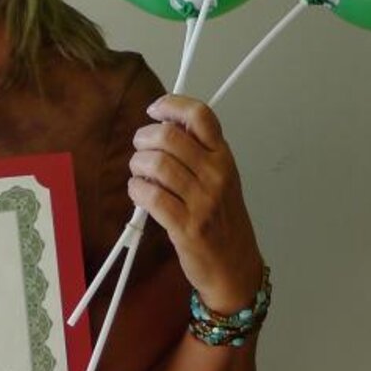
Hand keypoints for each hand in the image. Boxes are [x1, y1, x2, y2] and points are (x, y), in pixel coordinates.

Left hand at [129, 95, 263, 313]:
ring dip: (137, 165)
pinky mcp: (186, 226)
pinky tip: (139, 194)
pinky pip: (150, 196)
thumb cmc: (221, 220)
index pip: (200, 115)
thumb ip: (195, 153)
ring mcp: (202, 201)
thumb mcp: (219, 179)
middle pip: (169, 136)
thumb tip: (161, 127)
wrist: (234, 266)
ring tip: (139, 174)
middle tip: (140, 150)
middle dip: (143, 138)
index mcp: (224, 157)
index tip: (154, 110)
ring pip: (156, 164)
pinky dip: (136, 190)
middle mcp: (216, 174)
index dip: (171, 104)